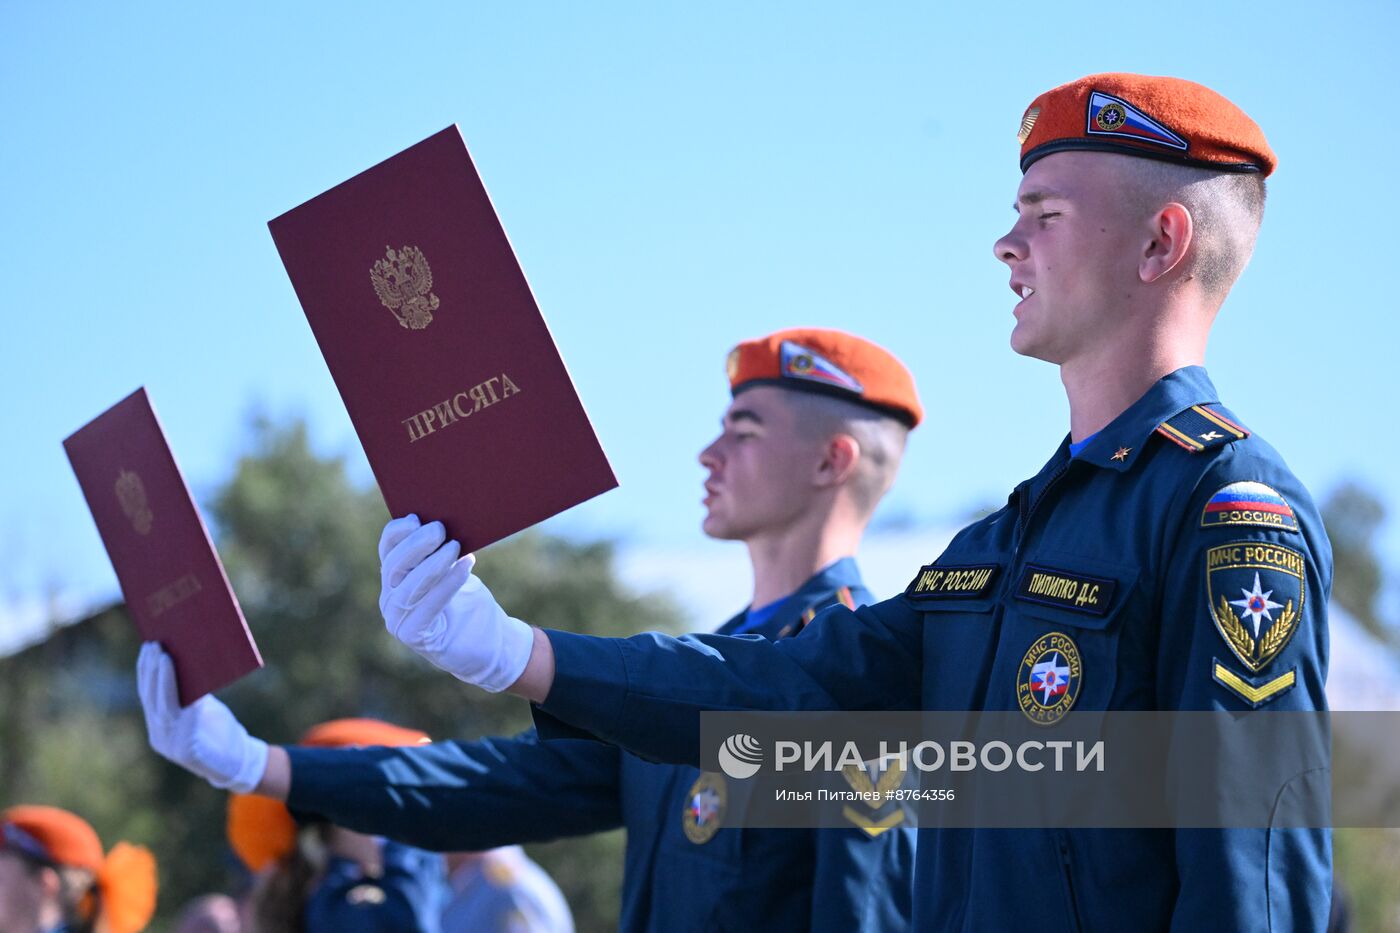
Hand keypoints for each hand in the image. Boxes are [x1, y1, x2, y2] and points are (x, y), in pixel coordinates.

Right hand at [136, 642, 268, 792]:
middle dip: (152, 670)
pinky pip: (184, 723)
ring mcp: (170, 744)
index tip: (147, 645)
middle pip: (151, 698)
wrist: (237, 763)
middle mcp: (159, 734)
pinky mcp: (187, 752)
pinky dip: (186, 703)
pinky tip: (188, 685)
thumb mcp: (202, 706)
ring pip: (164, 708)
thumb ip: (193, 690)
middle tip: (156, 645)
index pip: (146, 693)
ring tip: (167, 657)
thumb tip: (190, 655)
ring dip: (164, 681)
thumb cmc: (220, 729)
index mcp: (159, 723)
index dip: (145, 670)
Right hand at [378, 515, 533, 691]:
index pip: (388, 550)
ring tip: (455, 546)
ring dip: (433, 564)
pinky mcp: (413, 636)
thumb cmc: (470, 601)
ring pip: (408, 586)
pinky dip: (447, 584)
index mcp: (396, 578)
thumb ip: (442, 550)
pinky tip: (466, 567)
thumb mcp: (455, 569)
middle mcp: (390, 598)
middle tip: (439, 528)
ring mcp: (397, 620)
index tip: (416, 517)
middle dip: (416, 544)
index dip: (397, 532)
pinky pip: (427, 607)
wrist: (490, 641)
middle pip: (394, 566)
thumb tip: (443, 519)